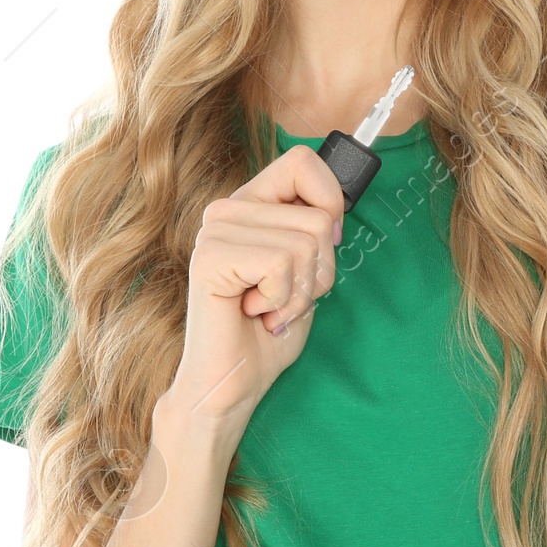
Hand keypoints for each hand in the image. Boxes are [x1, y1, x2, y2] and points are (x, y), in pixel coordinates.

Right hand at [161, 143, 343, 432]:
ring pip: (307, 242)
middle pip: (319, 217)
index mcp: (251, 205)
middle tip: (285, 299)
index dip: (331, 203)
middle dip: (320, 271)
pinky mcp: (209, 258)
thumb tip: (337, 210)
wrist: (233, 384)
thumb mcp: (307, 271)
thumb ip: (318, 232)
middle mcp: (228, 210)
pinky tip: (254, 313)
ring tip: (269, 309)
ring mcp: (214, 231)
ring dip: (300, 292)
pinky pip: (281, 263)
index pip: (304, 162)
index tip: (321, 248)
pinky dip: (281, 300)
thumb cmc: (269, 330)